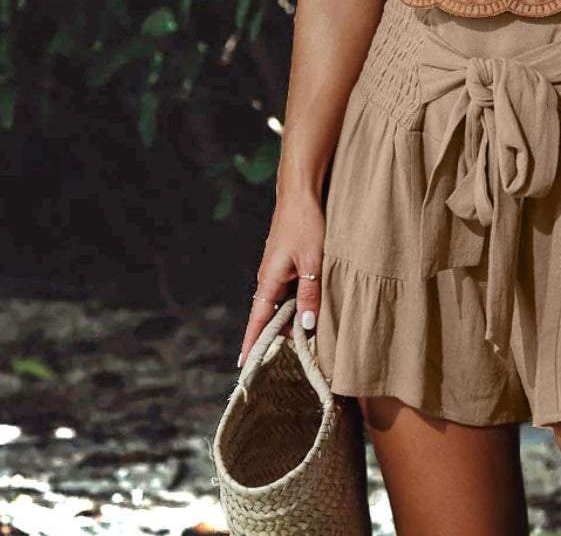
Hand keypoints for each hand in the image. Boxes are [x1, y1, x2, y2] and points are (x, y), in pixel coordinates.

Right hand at [237, 190, 325, 370]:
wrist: (301, 192)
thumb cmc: (306, 224)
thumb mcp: (313, 262)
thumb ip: (310, 295)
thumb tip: (305, 327)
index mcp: (269, 281)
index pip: (257, 321)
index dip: (252, 345)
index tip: (244, 368)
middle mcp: (268, 278)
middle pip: (273, 316)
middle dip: (286, 332)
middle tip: (306, 347)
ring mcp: (276, 270)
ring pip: (284, 302)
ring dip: (296, 314)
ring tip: (316, 324)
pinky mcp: (285, 263)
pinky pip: (290, 290)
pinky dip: (300, 299)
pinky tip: (315, 299)